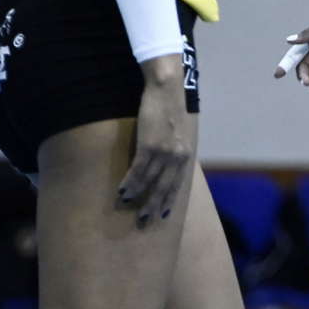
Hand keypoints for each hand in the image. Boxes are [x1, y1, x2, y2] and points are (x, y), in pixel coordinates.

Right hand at [118, 57, 193, 226]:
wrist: (167, 89)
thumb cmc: (171, 108)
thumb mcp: (179, 131)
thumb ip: (175, 148)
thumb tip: (167, 161)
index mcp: (185, 154)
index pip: (177, 183)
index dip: (170, 199)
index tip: (164, 214)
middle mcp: (176, 157)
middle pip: (164, 187)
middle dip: (154, 205)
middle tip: (145, 219)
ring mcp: (163, 152)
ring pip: (149, 180)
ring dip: (137, 193)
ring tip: (128, 202)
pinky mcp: (149, 145)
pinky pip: (138, 170)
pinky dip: (130, 182)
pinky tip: (122, 190)